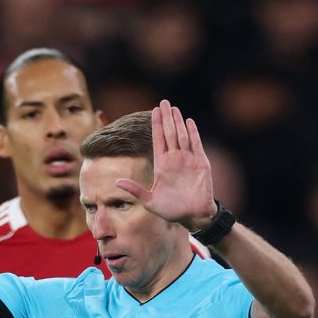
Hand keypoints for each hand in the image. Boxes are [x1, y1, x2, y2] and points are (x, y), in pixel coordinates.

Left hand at [115, 100, 215, 231]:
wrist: (193, 216)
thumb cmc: (171, 210)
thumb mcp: (149, 201)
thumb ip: (135, 190)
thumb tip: (117, 181)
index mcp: (162, 165)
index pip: (158, 140)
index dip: (156, 125)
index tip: (153, 111)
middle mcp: (175, 159)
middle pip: (169, 134)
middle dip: (166, 118)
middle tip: (163, 102)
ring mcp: (188, 160)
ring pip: (182, 135)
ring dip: (178, 121)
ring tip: (174, 108)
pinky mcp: (201, 163)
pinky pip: (196, 144)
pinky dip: (193, 133)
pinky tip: (188, 121)